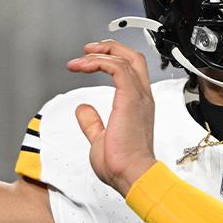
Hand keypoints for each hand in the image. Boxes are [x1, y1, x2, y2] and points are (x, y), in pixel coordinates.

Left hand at [66, 40, 158, 195]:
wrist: (132, 175)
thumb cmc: (122, 165)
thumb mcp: (101, 138)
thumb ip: (92, 122)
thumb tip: (83, 110)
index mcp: (138, 105)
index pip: (131, 70)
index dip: (111, 59)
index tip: (89, 61)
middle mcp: (142, 98)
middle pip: (132, 57)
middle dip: (109, 48)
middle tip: (88, 50)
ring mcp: (138, 97)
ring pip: (124, 59)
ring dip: (100, 54)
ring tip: (80, 59)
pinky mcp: (130, 98)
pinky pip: (117, 68)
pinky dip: (99, 62)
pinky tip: (84, 66)